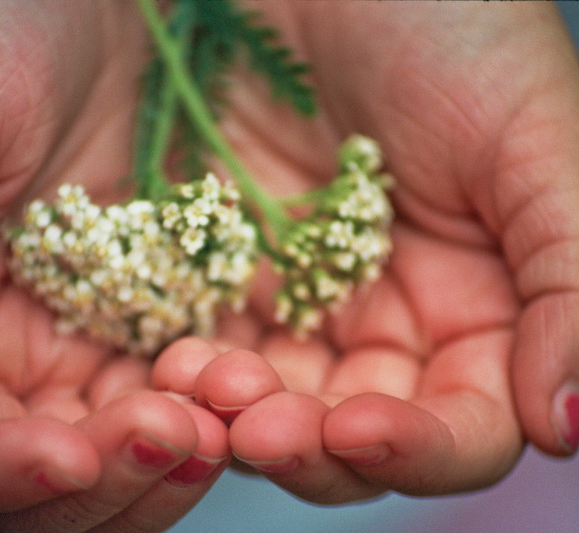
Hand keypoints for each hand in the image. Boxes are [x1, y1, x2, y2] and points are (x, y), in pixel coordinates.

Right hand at [0, 1, 227, 528]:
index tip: (66, 450)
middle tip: (167, 433)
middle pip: (19, 484)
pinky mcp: (137, 327)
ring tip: (213, 428)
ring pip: (100, 464)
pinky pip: (169, 405)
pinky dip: (202, 417)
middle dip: (92, 481)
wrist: (82, 5)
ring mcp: (64, 350)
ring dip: (155, 467)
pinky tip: (239, 392)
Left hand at [154, 0, 578, 502]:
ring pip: (279, 412)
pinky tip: (174, 363)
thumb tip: (570, 424)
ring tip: (205, 389)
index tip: (364, 429)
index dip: (421, 446)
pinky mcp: (228, 282)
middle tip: (262, 429)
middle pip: (359, 438)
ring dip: (244, 421)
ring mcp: (303, 308)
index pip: (464, 424)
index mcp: (479, 306)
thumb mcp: (529, 134)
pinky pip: (212, 355)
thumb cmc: (438, 25)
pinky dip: (195, 377)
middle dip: (313, 447)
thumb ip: (569, 278)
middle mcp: (390, 323)